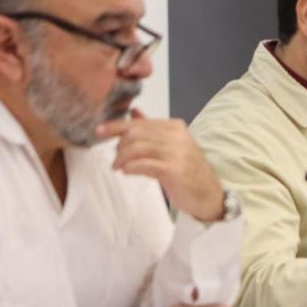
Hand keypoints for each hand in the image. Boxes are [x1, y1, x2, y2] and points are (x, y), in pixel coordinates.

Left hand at [96, 109, 224, 221]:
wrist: (207, 194)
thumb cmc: (187, 171)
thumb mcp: (170, 146)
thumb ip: (152, 130)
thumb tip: (133, 112)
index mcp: (175, 126)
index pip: (140, 122)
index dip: (116, 126)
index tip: (99, 130)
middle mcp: (177, 136)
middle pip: (136, 134)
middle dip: (119, 147)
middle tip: (116, 160)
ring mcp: (177, 152)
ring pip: (137, 149)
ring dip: (122, 159)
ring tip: (119, 167)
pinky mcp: (175, 169)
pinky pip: (144, 164)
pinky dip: (131, 167)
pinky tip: (127, 172)